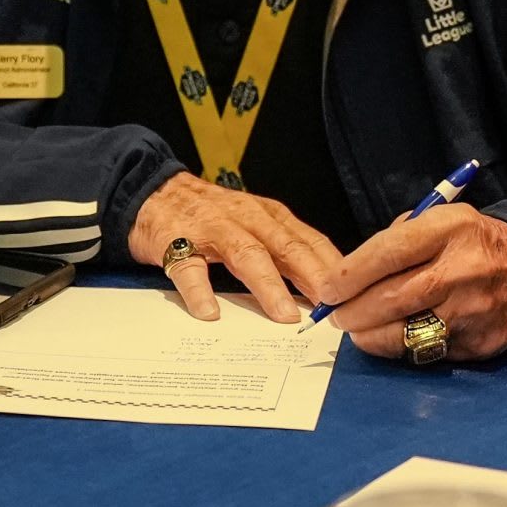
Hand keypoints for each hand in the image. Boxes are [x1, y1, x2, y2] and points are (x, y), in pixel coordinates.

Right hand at [127, 170, 340, 322]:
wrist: (152, 191)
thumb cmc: (212, 215)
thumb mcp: (254, 224)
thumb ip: (284, 253)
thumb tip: (322, 293)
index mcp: (268, 216)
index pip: (309, 240)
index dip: (332, 268)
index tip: (354, 294)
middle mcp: (245, 218)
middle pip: (285, 247)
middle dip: (311, 277)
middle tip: (331, 308)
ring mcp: (211, 229)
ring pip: (245, 255)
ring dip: (268, 285)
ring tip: (285, 316)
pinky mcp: (176, 241)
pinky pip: (189, 269)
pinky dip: (200, 291)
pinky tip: (210, 313)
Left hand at [313, 203, 506, 361]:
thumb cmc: (471, 243)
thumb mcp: (441, 220)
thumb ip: (399, 240)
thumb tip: (350, 276)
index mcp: (450, 229)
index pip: (389, 252)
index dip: (351, 274)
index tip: (328, 289)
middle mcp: (463, 270)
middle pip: (392, 297)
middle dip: (353, 311)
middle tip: (336, 315)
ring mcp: (472, 310)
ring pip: (406, 332)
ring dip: (370, 336)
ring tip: (357, 331)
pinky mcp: (478, 343)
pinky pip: (428, 352)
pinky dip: (403, 348)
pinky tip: (393, 338)